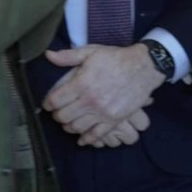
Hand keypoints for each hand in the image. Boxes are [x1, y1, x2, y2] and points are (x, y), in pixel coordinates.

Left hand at [43, 44, 164, 144]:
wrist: (144, 67)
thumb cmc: (116, 58)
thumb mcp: (92, 52)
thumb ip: (68, 56)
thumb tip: (48, 55)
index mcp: (82, 83)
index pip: (54, 100)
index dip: (47, 103)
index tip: (49, 103)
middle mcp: (90, 100)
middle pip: (63, 116)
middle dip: (57, 115)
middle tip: (59, 111)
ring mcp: (102, 112)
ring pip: (76, 127)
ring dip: (69, 126)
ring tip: (69, 121)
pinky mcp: (114, 120)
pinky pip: (95, 135)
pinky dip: (86, 139)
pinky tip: (82, 139)